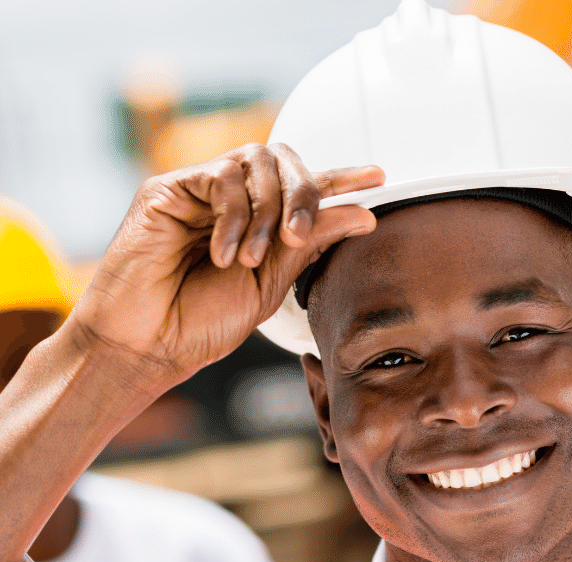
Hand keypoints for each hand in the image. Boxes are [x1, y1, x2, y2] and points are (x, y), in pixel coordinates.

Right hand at [69, 143, 381, 387]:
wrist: (147, 343)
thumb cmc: (201, 321)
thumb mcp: (272, 283)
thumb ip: (311, 244)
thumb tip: (362, 212)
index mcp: (260, 223)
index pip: (305, 187)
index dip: (342, 178)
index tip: (379, 177)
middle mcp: (232, 200)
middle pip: (285, 162)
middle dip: (304, 193)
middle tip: (298, 234)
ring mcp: (199, 190)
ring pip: (256, 163)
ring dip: (266, 211)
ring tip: (251, 259)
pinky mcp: (168, 189)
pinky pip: (220, 176)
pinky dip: (233, 216)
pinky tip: (222, 254)